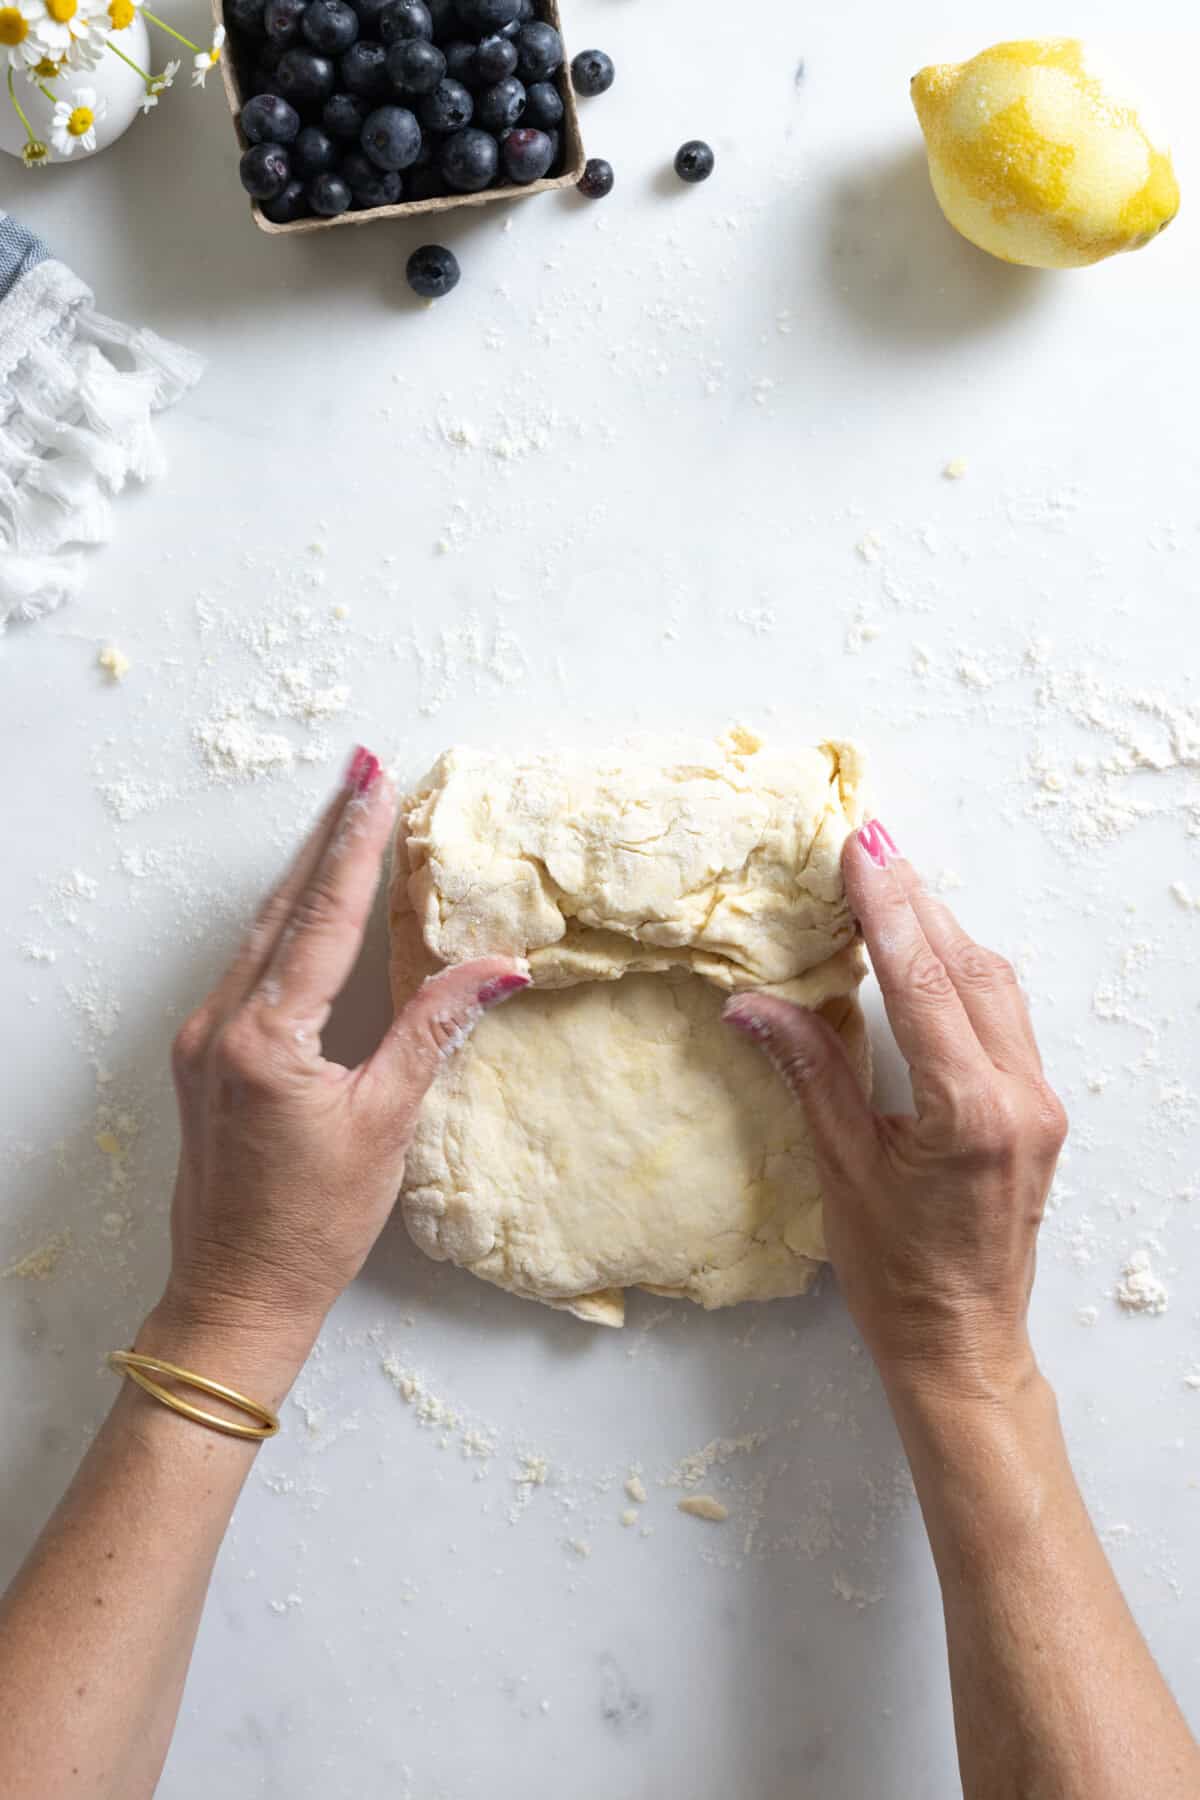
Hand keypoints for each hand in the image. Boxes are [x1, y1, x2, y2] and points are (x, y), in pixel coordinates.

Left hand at [152, 748, 528, 1374]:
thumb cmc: (312, 1226)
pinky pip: (247, 967)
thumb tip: (497, 968)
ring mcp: (202, 1039)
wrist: (234, 1296)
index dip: (354, 844)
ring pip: (260, 933)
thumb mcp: (384, 1124)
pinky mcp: (201, 1057)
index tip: (374, 781)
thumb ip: (433, 1032)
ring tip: (341, 817)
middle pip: (282, 907)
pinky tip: (308, 903)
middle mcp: (218, 1024)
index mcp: (264, 1038)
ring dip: (304, 874)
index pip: (322, 917)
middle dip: (325, 835)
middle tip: (357, 769)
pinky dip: (286, 924)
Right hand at [725, 821, 1066, 1401]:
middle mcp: (1021, 1097)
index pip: (924, 982)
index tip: (861, 849)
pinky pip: (1003, 1017)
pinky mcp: (1038, 1110)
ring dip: (941, 931)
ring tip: (889, 883)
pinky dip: (960, 973)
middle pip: (967, 969)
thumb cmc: (896, 1275)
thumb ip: (810, 1071)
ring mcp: (1039, 1102)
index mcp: (971, 1113)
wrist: (962, 1345)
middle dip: (915, 901)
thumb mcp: (842, 1169)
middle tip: (870, 843)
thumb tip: (753, 1003)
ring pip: (993, 986)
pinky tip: (925, 951)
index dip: (887, 908)